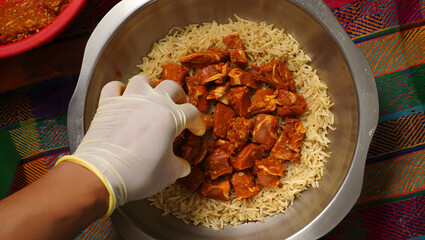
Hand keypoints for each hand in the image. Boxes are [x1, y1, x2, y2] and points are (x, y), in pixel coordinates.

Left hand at [57, 75, 205, 216]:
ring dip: (150, 88)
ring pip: (143, 80)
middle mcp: (151, 102)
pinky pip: (114, 87)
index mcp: (171, 117)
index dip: (198, 123)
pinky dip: (119, 90)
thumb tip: (183, 165)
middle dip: (179, 98)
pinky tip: (123, 99)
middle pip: (172, 87)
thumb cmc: (139, 175)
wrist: (101, 176)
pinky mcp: (106, 105)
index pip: (192, 113)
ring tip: (151, 99)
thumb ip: (180, 166)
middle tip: (178, 110)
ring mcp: (127, 100)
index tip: (196, 132)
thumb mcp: (168, 174)